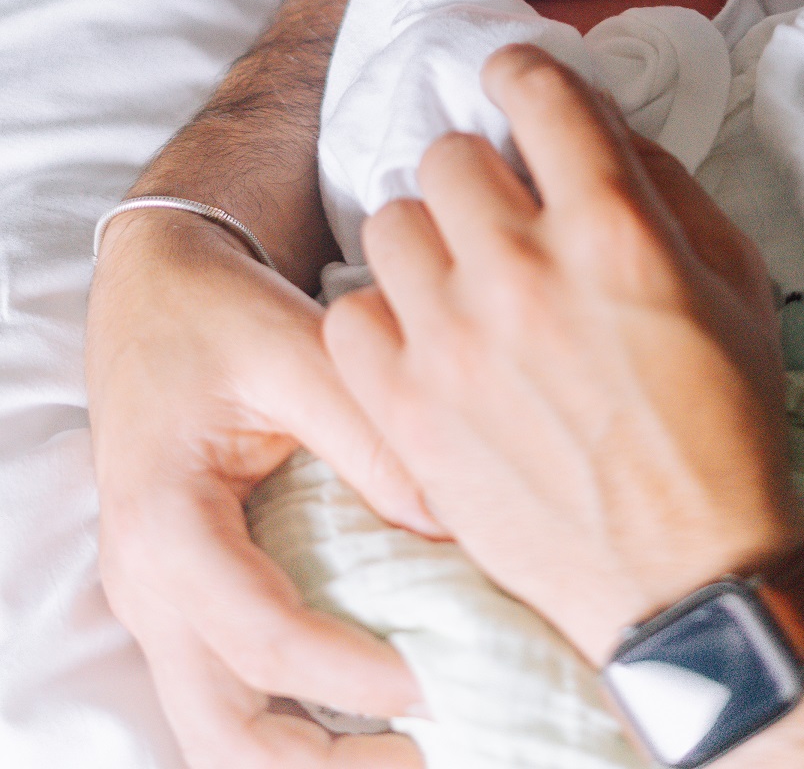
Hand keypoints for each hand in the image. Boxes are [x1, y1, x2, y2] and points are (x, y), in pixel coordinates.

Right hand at [87, 210, 434, 767]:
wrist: (150, 291)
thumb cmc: (216, 313)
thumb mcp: (296, 347)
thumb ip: (368, 432)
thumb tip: (449, 526)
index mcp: (165, 524)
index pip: (265, 641)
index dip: (355, 676)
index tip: (436, 685)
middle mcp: (146, 582)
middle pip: (222, 731)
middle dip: (323, 766)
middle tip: (427, 749)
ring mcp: (153, 601)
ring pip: (216, 730)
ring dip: (306, 758)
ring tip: (406, 747)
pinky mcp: (178, 598)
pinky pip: (224, 690)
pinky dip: (288, 719)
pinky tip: (364, 705)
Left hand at [323, 46, 802, 665]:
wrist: (686, 580)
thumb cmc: (724, 427)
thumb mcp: (736, 284)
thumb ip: (666, 185)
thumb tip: (597, 124)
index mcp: (611, 230)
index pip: (533, 90)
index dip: (523, 74)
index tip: (518, 87)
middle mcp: (522, 272)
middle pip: (450, 153)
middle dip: (484, 172)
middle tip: (507, 214)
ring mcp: (454, 342)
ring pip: (391, 221)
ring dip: (430, 238)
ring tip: (461, 279)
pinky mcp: (410, 409)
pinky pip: (350, 313)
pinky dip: (386, 319)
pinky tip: (429, 340)